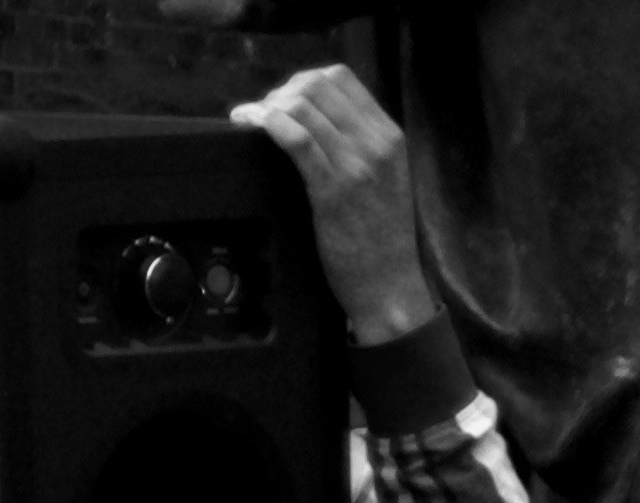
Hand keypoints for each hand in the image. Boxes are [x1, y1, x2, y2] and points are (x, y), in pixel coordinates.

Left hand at [231, 68, 439, 346]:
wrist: (390, 288)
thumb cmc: (382, 240)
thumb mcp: (385, 181)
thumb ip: (359, 146)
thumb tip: (311, 116)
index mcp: (391, 138)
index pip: (341, 78)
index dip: (303, 82)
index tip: (286, 103)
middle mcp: (378, 145)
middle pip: (317, 85)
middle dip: (282, 92)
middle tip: (265, 115)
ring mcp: (358, 167)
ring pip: (302, 106)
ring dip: (268, 107)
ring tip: (252, 122)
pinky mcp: (333, 190)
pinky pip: (294, 138)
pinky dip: (264, 122)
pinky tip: (247, 125)